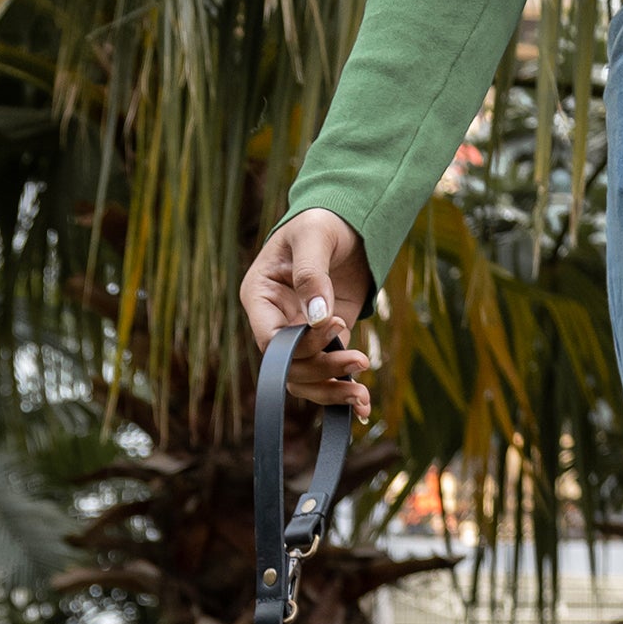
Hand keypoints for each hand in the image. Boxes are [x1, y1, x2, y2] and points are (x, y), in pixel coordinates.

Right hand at [239, 207, 373, 418]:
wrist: (346, 218)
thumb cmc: (322, 219)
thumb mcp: (314, 236)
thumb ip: (311, 274)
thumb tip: (318, 317)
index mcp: (259, 299)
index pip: (270, 340)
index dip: (298, 344)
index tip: (335, 324)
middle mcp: (275, 323)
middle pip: (289, 367)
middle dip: (322, 369)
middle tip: (359, 360)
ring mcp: (299, 336)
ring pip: (304, 380)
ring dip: (332, 389)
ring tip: (362, 392)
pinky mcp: (324, 341)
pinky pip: (327, 374)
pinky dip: (343, 390)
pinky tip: (363, 405)